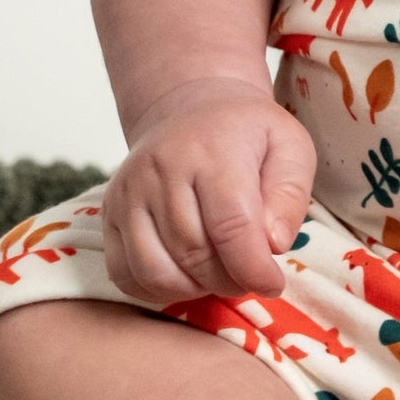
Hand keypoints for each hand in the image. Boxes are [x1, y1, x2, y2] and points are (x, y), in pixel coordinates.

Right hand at [100, 79, 313, 308]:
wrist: (191, 109)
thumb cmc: (248, 134)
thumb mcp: (290, 148)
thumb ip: (290, 195)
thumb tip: (273, 245)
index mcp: (211, 151)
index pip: (231, 227)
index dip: (253, 268)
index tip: (272, 283)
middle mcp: (161, 170)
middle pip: (194, 255)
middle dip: (228, 281)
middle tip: (249, 276)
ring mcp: (129, 193)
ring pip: (156, 271)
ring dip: (194, 289)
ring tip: (219, 275)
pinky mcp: (109, 213)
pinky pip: (125, 274)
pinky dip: (157, 290)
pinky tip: (186, 276)